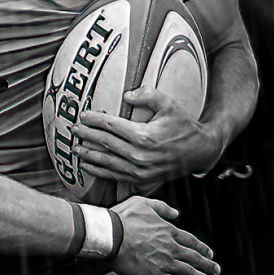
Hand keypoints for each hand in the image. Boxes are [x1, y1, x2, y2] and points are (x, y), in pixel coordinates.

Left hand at [73, 85, 214, 189]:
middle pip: (106, 144)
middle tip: (73, 130)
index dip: (94, 120)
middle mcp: (139, 156)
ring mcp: (140, 171)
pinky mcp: (142, 180)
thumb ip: (148, 95)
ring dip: (89, 155)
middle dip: (87, 136)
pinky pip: (115, 176)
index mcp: (144, 136)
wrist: (199, 152)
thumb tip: (127, 94)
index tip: (83, 115)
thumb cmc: (183, 126)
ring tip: (75, 148)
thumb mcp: (169, 105)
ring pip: (107, 162)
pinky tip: (89, 166)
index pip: (111, 126)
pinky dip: (100, 171)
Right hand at [106, 198, 218, 274]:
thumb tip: (176, 213)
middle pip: (194, 258)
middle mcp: (171, 248)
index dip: (202, 248)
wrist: (111, 237)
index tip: (209, 254)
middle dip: (208, 265)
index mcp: (169, 231)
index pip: (191, 241)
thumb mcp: (144, 204)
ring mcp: (164, 263)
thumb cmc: (124, 219)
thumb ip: (162, 208)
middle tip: (217, 271)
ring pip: (188, 272)